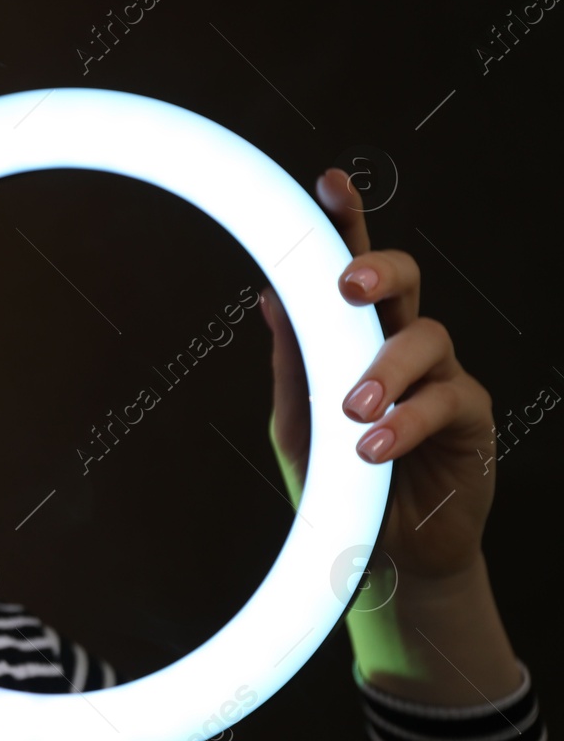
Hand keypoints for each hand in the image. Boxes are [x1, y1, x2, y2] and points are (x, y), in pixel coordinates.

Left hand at [258, 167, 495, 581]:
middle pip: (403, 281)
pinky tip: (377, 446)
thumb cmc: (339, 483)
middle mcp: (400, 346)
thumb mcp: (298, 425)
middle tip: (346, 285)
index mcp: (354, 338)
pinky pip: (446, 399)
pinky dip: (408, 420)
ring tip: (355, 411)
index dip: (346, 225)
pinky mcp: (470, 416)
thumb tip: (270, 298)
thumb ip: (293, 364)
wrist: (385, 554)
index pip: (349, 272)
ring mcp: (441, 376)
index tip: (330, 185)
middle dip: (377, 269)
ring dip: (384, 370)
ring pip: (425, 337)